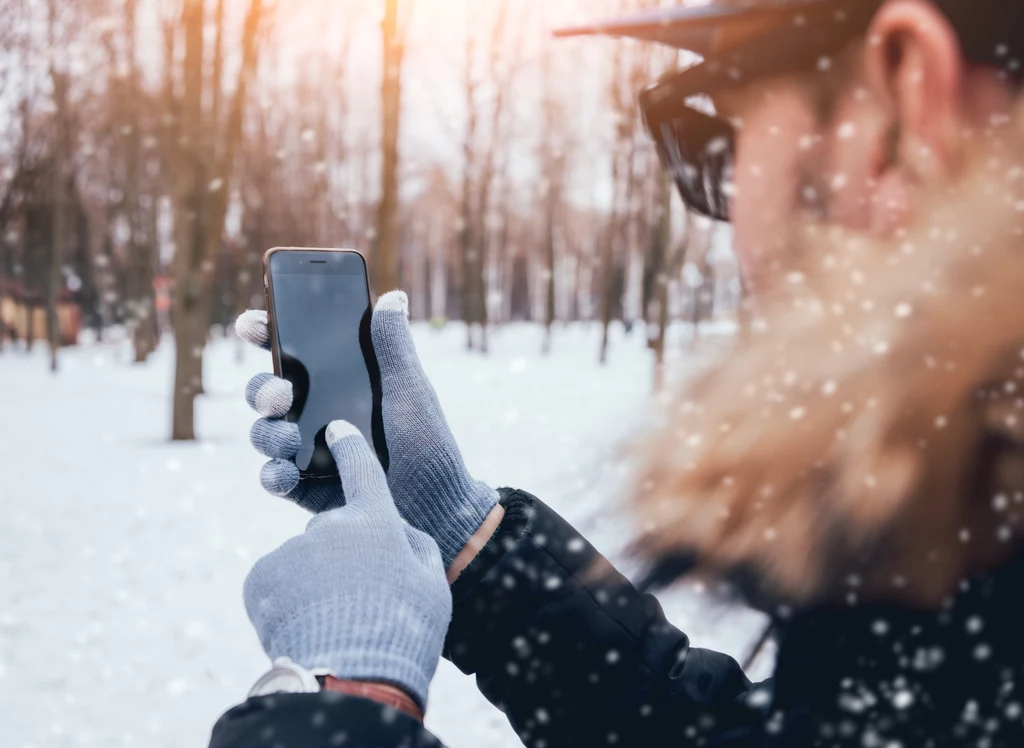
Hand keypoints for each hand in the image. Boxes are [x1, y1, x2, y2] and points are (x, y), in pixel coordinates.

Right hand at [237, 291, 498, 566]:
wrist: (438, 505)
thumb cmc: (428, 443)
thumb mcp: (410, 390)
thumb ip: (393, 346)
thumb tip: (393, 297)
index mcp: (339, 383)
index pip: (292, 353)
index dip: (266, 335)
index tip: (251, 326)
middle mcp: (318, 413)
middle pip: (267, 392)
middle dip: (262, 389)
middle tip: (282, 393)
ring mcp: (309, 451)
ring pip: (265, 433)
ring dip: (266, 431)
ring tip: (288, 437)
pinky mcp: (307, 488)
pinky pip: (276, 479)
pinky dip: (273, 475)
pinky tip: (283, 473)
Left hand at [243, 421, 451, 709]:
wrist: (352, 676)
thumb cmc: (403, 629)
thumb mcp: (431, 583)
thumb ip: (415, 546)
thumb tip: (397, 533)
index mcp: (374, 520)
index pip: (361, 470)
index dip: (350, 448)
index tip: (336, 429)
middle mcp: (329, 523)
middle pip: (333, 531)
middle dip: (342, 556)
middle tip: (358, 598)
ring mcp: (292, 549)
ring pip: (304, 559)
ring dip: (314, 582)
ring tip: (333, 620)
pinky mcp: (261, 576)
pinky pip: (276, 581)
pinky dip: (287, 600)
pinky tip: (306, 624)